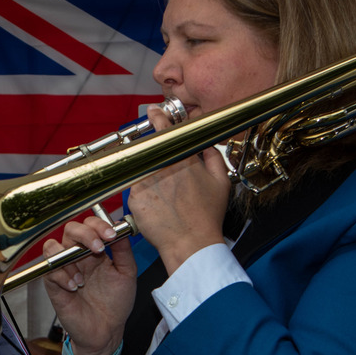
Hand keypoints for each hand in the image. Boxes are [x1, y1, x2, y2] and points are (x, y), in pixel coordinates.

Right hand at [42, 215, 136, 354]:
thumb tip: (121, 229)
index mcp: (95, 250)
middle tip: (98, 249)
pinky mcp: (53, 284)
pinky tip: (75, 287)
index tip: (111, 235)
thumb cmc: (116, 303)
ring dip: (69, 255)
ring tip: (84, 276)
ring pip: (52, 246)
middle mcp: (78, 256)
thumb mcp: (126, 274)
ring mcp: (64, 269)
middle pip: (70, 229)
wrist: (106, 331)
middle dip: (84, 234)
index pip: (90, 225)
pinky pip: (49, 270)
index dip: (98, 225)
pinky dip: (62, 276)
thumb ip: (123, 251)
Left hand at [127, 105, 230, 273]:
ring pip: (140, 168)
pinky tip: (156, 205)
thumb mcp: (221, 182)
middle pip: (149, 148)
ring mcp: (144, 181)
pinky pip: (134, 188)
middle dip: (151, 149)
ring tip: (163, 192)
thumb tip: (205, 143)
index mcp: (181, 159)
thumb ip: (213, 156)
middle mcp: (160, 167)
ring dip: (147, 173)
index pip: (164, 129)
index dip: (157, 117)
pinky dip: (142, 192)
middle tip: (159, 162)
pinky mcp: (134, 197)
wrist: (190, 242)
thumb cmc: (206, 216)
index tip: (153, 112)